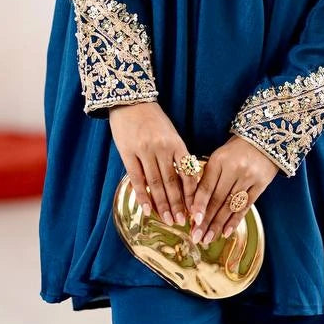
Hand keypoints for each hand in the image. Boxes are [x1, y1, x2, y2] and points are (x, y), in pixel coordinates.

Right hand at [108, 102, 199, 227]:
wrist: (131, 101)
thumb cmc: (153, 119)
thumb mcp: (171, 134)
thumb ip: (177, 156)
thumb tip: (184, 183)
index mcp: (176, 143)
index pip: (187, 173)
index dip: (192, 194)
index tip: (195, 210)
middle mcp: (162, 148)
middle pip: (172, 182)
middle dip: (178, 204)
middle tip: (182, 222)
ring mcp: (144, 151)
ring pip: (155, 183)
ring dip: (162, 204)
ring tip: (168, 220)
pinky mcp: (128, 153)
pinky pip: (137, 179)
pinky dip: (142, 196)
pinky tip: (147, 210)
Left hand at [190, 136, 279, 245]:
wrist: (265, 139)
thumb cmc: (235, 151)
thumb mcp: (219, 158)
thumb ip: (208, 177)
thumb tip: (195, 205)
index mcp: (219, 160)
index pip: (206, 187)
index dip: (199, 205)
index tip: (192, 221)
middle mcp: (234, 169)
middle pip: (217, 199)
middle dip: (206, 221)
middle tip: (197, 237)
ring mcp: (248, 177)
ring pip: (230, 206)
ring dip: (218, 225)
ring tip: (208, 238)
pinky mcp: (260, 185)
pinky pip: (245, 206)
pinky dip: (235, 220)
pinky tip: (226, 232)